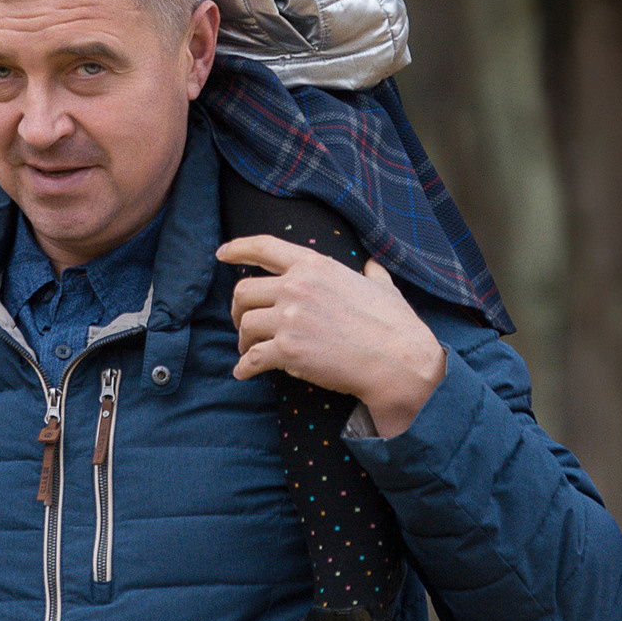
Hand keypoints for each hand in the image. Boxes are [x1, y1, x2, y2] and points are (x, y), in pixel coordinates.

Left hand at [217, 237, 448, 439]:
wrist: (399, 362)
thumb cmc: (395, 325)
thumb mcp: (382, 286)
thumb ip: (371, 271)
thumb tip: (372, 263)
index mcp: (316, 265)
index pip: (265, 247)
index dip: (238, 248)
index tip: (222, 254)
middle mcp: (297, 287)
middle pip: (244, 291)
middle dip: (238, 309)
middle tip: (243, 323)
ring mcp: (290, 318)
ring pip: (245, 325)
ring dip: (243, 340)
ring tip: (250, 350)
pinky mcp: (288, 351)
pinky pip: (252, 358)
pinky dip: (244, 368)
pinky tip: (244, 373)